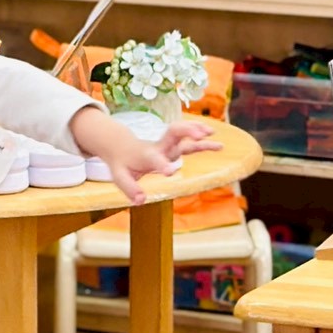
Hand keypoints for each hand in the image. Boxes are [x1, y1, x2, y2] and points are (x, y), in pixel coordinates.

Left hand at [70, 109, 220, 204]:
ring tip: (212, 134)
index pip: (156, 161)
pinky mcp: (173, 145)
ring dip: (197, 131)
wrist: (120, 146)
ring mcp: (167, 145)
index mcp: (147, 156)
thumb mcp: (120, 177)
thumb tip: (141, 201)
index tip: (171, 172)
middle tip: (201, 135)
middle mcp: (159, 148)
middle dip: (187, 132)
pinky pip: (188, 139)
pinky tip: (212, 136)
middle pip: (173, 134)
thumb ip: (130, 189)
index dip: (163, 166)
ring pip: (183, 134)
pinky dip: (199, 134)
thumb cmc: (121, 164)